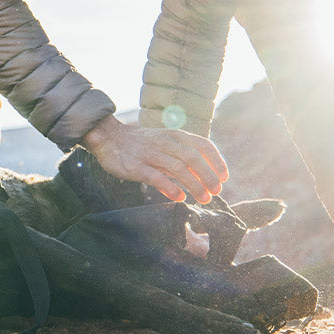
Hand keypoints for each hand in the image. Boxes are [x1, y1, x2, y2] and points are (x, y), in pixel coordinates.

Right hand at [82, 116, 228, 203]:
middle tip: (216, 192)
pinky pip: (157, 177)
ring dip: (194, 185)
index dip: (217, 162)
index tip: (224, 178)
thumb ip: (182, 156)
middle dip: (208, 177)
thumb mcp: (165, 142)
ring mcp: (150, 154)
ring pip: (178, 169)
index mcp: (175, 135)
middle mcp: (165, 142)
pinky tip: (180, 197)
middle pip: (194, 159)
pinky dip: (171, 188)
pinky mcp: (136, 166)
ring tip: (203, 198)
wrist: (109, 138)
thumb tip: (203, 174)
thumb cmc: (141, 144)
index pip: (203, 145)